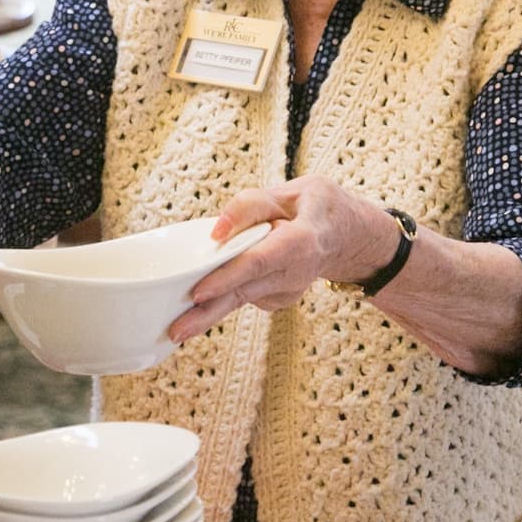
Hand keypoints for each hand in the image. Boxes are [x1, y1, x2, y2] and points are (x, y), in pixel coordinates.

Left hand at [168, 177, 399, 342]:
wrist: (347, 237)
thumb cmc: (317, 207)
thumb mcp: (294, 190)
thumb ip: (252, 205)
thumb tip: (216, 231)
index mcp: (301, 241)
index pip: (258, 262)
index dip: (228, 277)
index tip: (198, 292)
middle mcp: (294, 274)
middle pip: (242, 292)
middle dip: (206, 314)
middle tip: (175, 331)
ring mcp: (286, 292)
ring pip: (237, 298)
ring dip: (205, 312)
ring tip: (178, 325)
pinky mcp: (276, 300)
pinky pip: (242, 294)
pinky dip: (222, 292)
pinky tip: (219, 281)